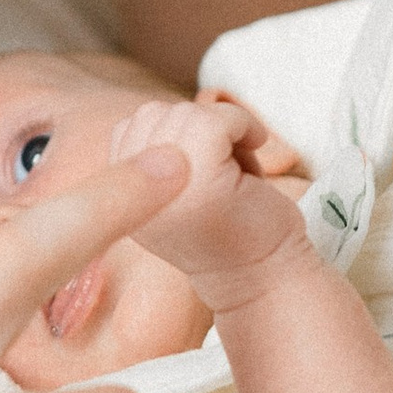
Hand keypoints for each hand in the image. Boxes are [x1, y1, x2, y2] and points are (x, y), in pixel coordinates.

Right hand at [109, 95, 309, 308]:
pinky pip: (212, 120)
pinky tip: (256, 144)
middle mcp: (134, 200)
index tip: (206, 160)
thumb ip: (158, 155)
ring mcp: (167, 190)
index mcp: (122, 203)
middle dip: (196, 124)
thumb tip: (164, 113)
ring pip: (182, 113)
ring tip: (237, 159)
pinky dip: (241, 122)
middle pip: (151, 116)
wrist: (270, 279)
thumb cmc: (236, 228)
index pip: (127, 131)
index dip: (172, 131)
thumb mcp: (181, 189)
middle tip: (226, 159)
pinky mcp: (202, 184)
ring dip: (220, 123)